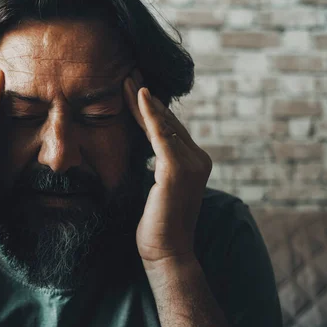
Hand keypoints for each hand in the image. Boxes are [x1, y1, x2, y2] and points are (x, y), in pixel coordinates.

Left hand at [123, 69, 211, 266]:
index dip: (152, 110)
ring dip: (145, 100)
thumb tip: (144, 151)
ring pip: (165, 123)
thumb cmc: (157, 226)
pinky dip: (149, 114)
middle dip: (147, 99)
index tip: (135, 91)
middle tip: (130, 74)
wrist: (166, 253)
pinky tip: (139, 96)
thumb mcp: (156, 189)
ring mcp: (190, 163)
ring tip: (128, 79)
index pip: (169, 130)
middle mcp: (198, 159)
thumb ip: (156, 167)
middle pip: (168, 122)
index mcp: (194, 163)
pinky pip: (161, 135)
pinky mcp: (176, 169)